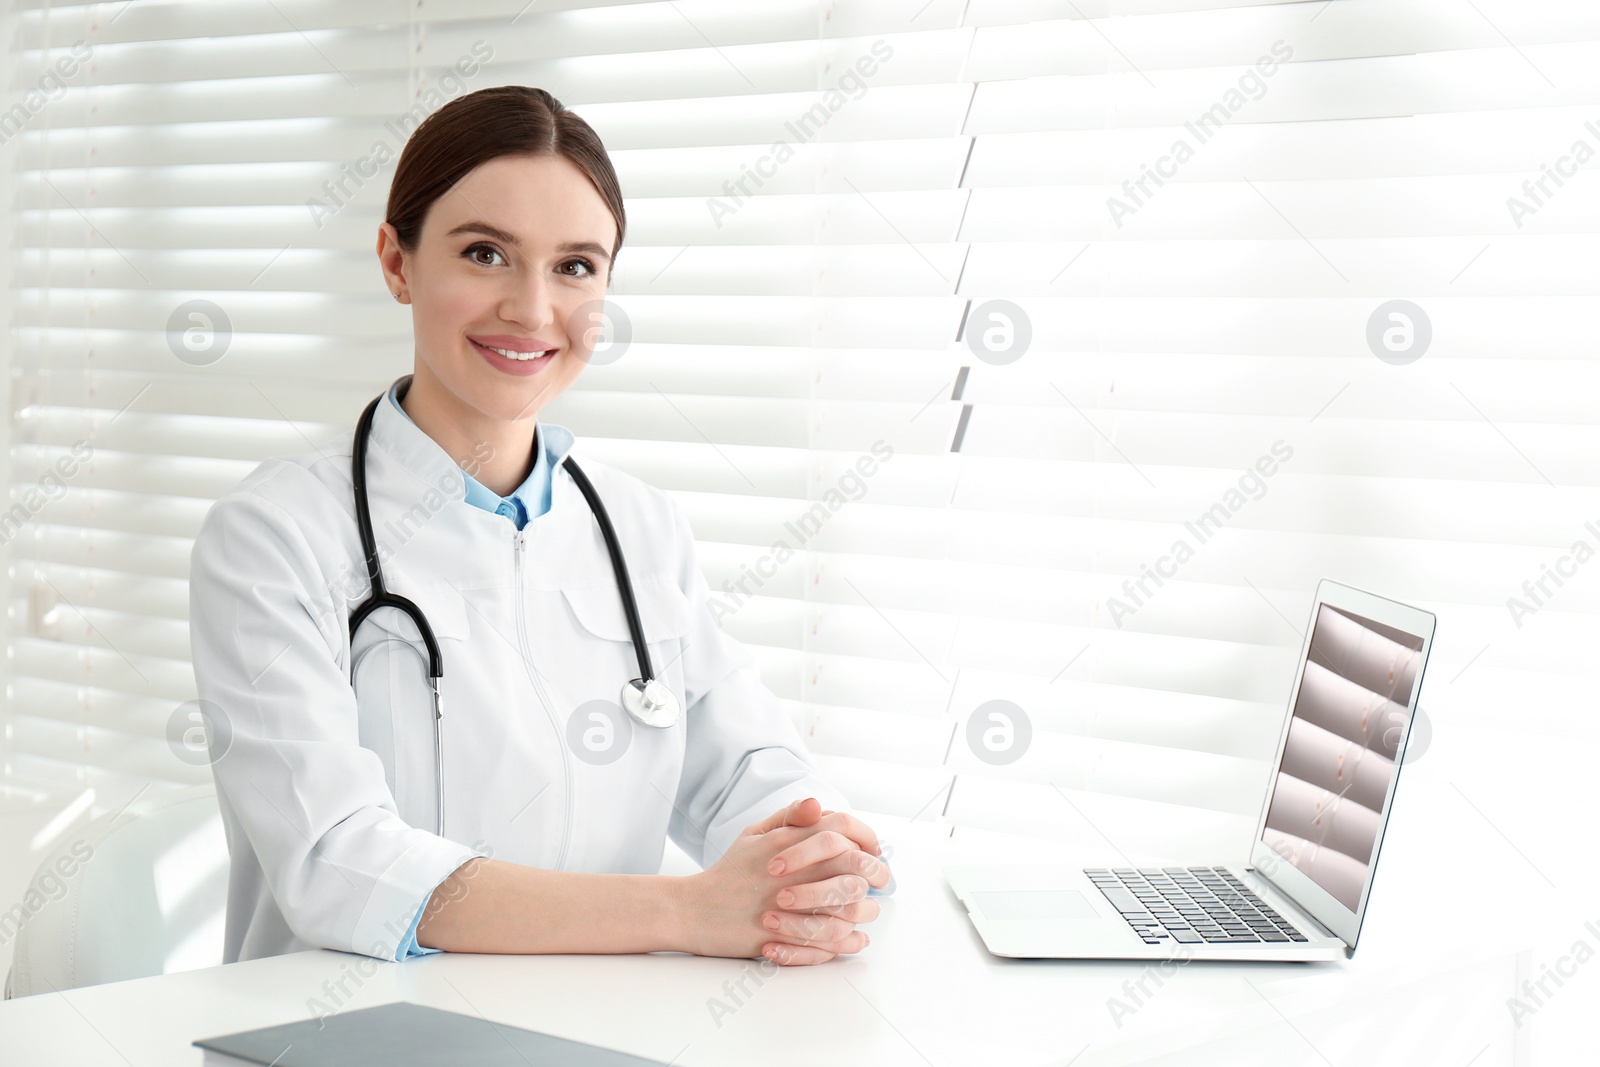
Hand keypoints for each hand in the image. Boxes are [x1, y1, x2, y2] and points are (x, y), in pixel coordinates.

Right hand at [676, 798, 888, 965]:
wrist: (691, 909)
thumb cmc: (728, 872)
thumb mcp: (753, 834)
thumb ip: (788, 817)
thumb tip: (819, 803)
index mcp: (783, 843)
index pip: (840, 832)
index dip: (865, 840)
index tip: (872, 852)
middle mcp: (787, 872)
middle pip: (851, 870)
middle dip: (874, 877)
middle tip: (879, 884)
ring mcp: (782, 906)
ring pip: (844, 910)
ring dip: (863, 912)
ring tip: (867, 913)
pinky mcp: (776, 937)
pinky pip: (824, 943)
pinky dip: (845, 942)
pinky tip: (854, 938)